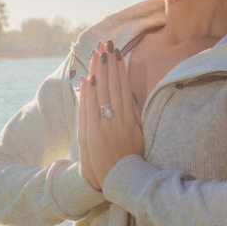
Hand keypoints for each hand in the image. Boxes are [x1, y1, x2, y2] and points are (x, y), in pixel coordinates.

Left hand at [79, 39, 143, 189]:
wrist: (121, 181)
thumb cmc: (130, 158)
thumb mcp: (138, 134)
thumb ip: (133, 114)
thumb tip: (129, 93)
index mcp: (130, 118)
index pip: (123, 87)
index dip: (119, 68)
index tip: (116, 52)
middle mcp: (119, 120)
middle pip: (112, 86)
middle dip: (109, 63)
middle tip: (106, 44)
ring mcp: (106, 127)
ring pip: (101, 94)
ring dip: (99, 73)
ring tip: (96, 54)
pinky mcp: (93, 136)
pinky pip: (90, 110)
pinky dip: (89, 94)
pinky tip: (88, 79)